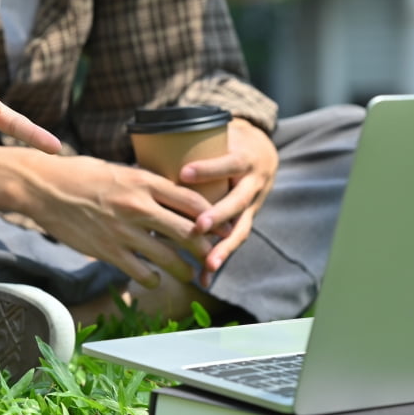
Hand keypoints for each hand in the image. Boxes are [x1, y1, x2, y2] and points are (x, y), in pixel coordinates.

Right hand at [21, 154, 217, 287]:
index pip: (193, 201)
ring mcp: (123, 231)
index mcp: (144, 182)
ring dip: (185, 271)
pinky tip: (154, 279)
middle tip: (213, 258)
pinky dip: (153, 280)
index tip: (224, 228)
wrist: (43, 188)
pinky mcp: (107, 251)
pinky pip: (142, 273)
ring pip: (170, 258)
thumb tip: (170, 194)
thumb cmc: (79, 174)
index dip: (214, 218)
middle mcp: (139, 206)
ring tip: (190, 275)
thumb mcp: (119, 171)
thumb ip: (145, 183)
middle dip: (206, 249)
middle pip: (188, 232)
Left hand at [179, 118, 277, 285]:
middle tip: (198, 227)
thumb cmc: (229, 143)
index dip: (209, 169)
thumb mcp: (219, 138)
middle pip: (237, 202)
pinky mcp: (247, 221)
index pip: (228, 163)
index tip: (185, 173)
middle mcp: (253, 184)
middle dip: (218, 216)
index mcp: (244, 159)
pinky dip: (220, 258)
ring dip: (223, 248)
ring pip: (240, 229)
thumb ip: (192, 144)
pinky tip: (206, 276)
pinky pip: (234, 241)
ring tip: (209, 264)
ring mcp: (253, 205)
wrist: (264, 153)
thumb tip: (150, 147)